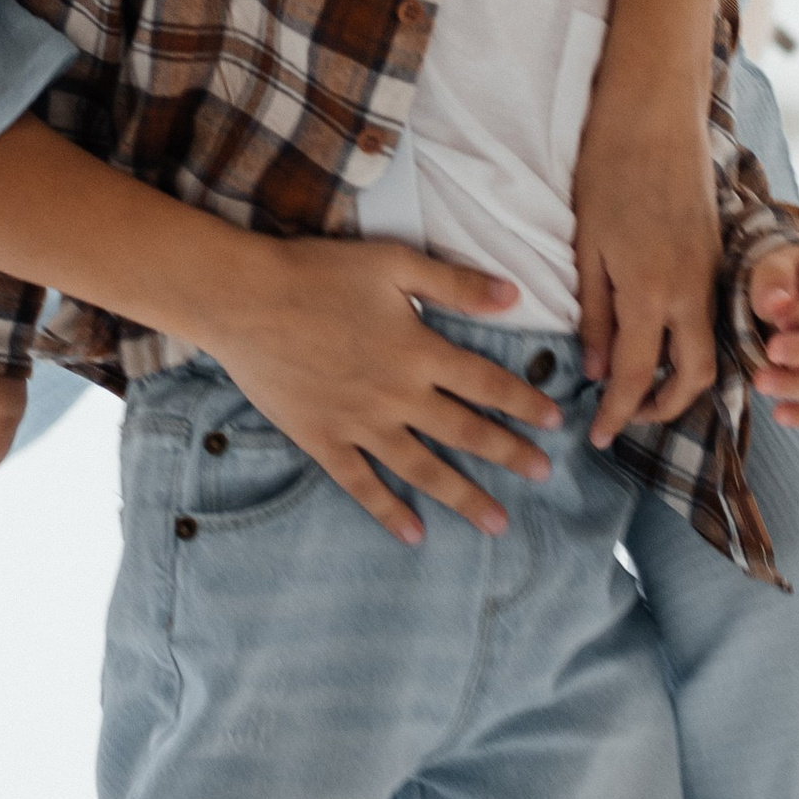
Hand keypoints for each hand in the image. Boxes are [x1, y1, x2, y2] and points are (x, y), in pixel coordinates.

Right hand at [198, 239, 545, 549]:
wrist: (244, 299)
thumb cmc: (318, 272)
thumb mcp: (393, 263)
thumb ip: (455, 282)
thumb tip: (514, 296)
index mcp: (418, 350)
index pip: (486, 383)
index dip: (524, 402)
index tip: (554, 421)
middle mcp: (397, 395)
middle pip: (464, 431)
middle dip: (508, 454)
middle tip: (543, 476)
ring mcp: (359, 424)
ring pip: (422, 468)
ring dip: (463, 497)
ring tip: (497, 522)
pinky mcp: (322, 439)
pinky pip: (361, 484)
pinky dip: (388, 511)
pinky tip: (413, 535)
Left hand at [573, 67, 724, 448]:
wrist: (656, 114)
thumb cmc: (607, 171)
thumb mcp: (586, 247)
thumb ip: (596, 314)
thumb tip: (598, 371)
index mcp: (651, 293)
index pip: (638, 377)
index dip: (618, 415)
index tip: (598, 438)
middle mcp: (691, 292)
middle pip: (694, 377)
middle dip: (664, 409)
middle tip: (628, 420)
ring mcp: (711, 274)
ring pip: (711, 349)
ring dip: (683, 379)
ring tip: (645, 389)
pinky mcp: (717, 256)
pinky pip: (713, 318)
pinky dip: (693, 344)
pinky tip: (664, 342)